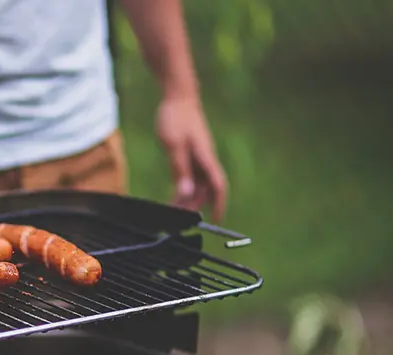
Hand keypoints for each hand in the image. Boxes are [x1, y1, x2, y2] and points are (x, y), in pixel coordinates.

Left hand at [156, 96, 227, 221]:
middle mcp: (206, 159)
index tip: (216, 220)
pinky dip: (185, 187)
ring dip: (189, 197)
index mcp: (205, 157)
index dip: (219, 204)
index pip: (218, 186)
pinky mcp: (193, 153)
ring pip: (199, 184)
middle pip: (206, 189)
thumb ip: (179, 169)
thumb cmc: (175, 117)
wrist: (177, 96)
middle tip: (179, 218)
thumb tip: (186, 192)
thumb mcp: (173, 145)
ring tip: (174, 209)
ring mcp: (200, 156)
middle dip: (196, 205)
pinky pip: (192, 175)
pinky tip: (176, 194)